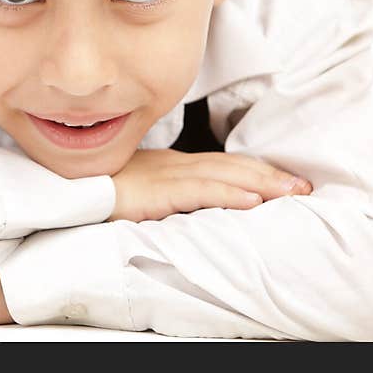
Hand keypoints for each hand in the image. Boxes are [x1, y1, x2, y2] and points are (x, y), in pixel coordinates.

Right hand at [109, 148, 312, 221]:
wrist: (66, 186)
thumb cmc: (100, 190)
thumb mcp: (143, 190)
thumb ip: (170, 194)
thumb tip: (197, 207)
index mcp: (175, 165)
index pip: (226, 164)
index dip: (259, 171)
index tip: (288, 181)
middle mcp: (176, 165)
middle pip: (233, 166)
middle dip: (272, 175)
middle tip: (305, 186)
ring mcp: (166, 176)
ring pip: (225, 176)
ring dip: (262, 184)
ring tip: (292, 193)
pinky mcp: (156, 191)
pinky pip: (198, 192)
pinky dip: (229, 195)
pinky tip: (252, 202)